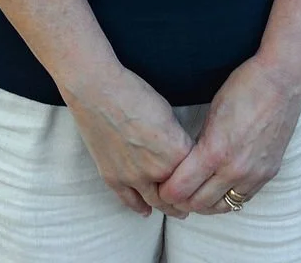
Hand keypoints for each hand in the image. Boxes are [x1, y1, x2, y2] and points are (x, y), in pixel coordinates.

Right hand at [62, 64, 194, 217]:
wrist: (97, 90)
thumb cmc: (134, 92)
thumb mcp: (167, 112)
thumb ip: (177, 139)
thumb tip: (181, 154)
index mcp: (176, 151)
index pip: (196, 175)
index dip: (200, 178)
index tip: (203, 181)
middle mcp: (157, 170)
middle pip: (178, 195)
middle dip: (187, 200)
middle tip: (192, 203)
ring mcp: (133, 177)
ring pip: (156, 203)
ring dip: (167, 208)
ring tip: (176, 211)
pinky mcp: (112, 178)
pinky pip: (130, 201)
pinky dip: (140, 207)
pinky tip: (146, 210)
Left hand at [157, 56, 300, 214]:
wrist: (282, 81)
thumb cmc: (243, 87)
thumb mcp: (212, 112)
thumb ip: (199, 142)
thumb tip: (187, 163)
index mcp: (215, 151)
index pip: (181, 188)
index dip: (167, 191)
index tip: (160, 186)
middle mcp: (235, 169)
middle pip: (198, 203)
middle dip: (182, 201)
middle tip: (173, 192)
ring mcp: (254, 175)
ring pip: (221, 207)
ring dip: (204, 204)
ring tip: (194, 192)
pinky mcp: (268, 174)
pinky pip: (242, 199)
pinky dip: (227, 198)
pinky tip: (219, 188)